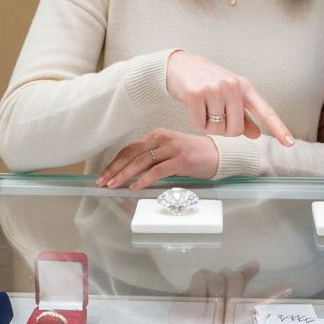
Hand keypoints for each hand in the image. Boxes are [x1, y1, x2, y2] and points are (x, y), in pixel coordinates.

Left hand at [96, 128, 219, 189]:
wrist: (219, 154)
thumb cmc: (194, 154)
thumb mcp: (170, 151)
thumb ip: (153, 157)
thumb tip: (131, 172)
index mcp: (157, 135)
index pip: (130, 148)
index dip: (115, 162)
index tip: (104, 174)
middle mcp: (162, 138)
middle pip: (132, 154)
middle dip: (115, 169)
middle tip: (103, 182)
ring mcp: (172, 149)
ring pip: (142, 162)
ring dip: (125, 175)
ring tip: (115, 185)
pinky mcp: (181, 160)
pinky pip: (157, 171)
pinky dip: (144, 179)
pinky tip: (135, 187)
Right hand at [166, 51, 292, 144]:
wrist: (180, 64)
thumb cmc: (207, 80)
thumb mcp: (229, 93)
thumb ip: (244, 114)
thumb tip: (256, 134)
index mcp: (245, 86)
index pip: (265, 111)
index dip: (278, 128)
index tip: (289, 144)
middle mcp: (232, 86)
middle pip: (236, 130)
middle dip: (225, 130)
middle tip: (216, 115)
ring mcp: (214, 89)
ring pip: (217, 129)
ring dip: (209, 125)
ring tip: (204, 107)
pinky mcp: (195, 94)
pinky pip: (200, 125)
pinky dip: (196, 121)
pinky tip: (193, 107)